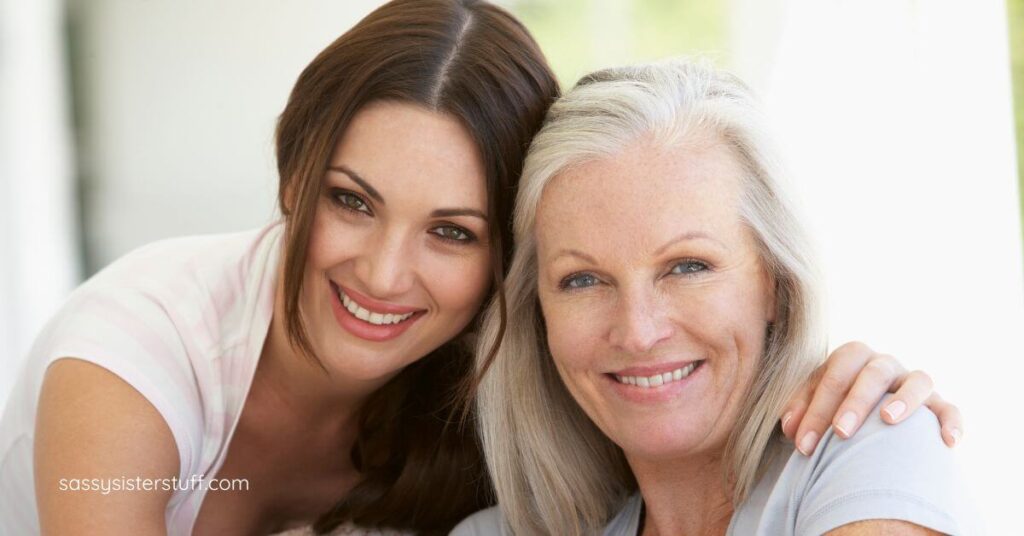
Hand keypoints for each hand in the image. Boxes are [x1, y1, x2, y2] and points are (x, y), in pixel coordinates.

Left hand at [780, 341, 962, 454]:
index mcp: (851, 359)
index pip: (834, 373)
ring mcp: (913, 382)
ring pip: (917, 380)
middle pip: (872, 373)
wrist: (865, 419)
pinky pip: (950, 409)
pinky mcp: (937, 404)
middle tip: (840, 433)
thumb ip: (799, 411)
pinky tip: (948, 442)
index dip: (816, 407)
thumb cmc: (833, 410)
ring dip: (904, 399)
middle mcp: (884, 365)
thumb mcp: (813, 405)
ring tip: (888, 420)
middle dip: (854, 402)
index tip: (803, 444)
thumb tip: (791, 426)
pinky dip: (951, 422)